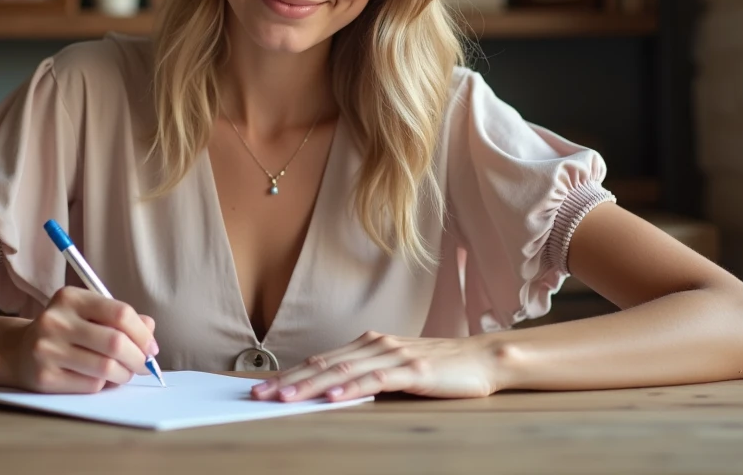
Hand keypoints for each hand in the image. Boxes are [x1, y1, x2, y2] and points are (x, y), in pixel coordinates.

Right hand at [5, 286, 157, 393]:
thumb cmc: (65, 331)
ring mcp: (47, 349)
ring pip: (106, 367)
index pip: (120, 313)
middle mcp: (56, 321)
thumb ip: (121, 319)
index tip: (151, 347)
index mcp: (70, 298)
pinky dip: (104, 384)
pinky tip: (100, 379)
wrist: (19, 351)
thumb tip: (150, 334)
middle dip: (138, 358)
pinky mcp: (45, 377)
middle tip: (143, 364)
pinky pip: (91, 385)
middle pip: (116, 343)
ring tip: (124, 372)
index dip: (143, 334)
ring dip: (124, 374)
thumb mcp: (89, 314)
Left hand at [250, 331, 499, 402]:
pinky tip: (334, 396)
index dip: (291, 374)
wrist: (482, 359)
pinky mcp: (412, 369)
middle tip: (259, 396)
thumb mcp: (397, 370)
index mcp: (370, 344)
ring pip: (343, 370)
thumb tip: (333, 391)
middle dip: (289, 381)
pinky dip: (351, 387)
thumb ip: (368, 375)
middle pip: (324, 364)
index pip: (322, 360)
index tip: (263, 389)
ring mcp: (394, 355)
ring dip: (311, 385)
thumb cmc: (440, 369)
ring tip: (286, 398)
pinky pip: (376, 379)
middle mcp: (376, 345)